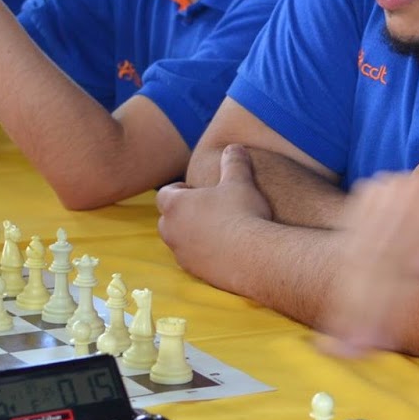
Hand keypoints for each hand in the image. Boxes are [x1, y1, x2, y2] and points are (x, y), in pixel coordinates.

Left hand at [156, 145, 272, 290]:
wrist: (254, 257)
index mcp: (176, 205)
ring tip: (217, 230)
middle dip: (183, 213)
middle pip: (168, 218)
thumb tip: (233, 147)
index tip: (196, 189)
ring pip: (179, 241)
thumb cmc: (243, 214)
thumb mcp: (240, 182)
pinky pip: (193, 260)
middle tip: (207, 209)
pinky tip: (224, 250)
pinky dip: (203, 253)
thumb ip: (233, 162)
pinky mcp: (195, 272)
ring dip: (192, 235)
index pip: (165, 193)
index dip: (179, 189)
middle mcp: (171, 231)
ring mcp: (181, 254)